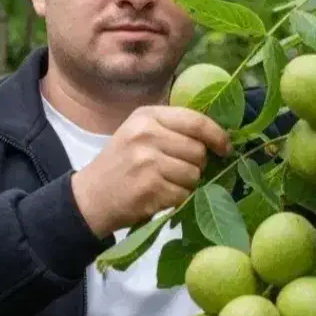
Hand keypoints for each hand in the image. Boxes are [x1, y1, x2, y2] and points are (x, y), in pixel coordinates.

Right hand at [70, 106, 230, 238]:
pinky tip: (159, 195)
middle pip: (198, 151)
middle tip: (177, 170)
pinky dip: (177, 199)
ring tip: (165, 182)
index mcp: (147, 116)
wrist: (91, 196)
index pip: (196, 121)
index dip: (217, 135)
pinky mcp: (150, 188)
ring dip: (187, 184)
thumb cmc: (121, 163)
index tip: (224, 147)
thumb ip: (173, 129)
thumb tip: (219, 137)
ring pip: (194, 174)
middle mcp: (146, 135)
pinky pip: (184, 194)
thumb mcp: (140, 133)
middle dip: (196, 164)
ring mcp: (147, 162)